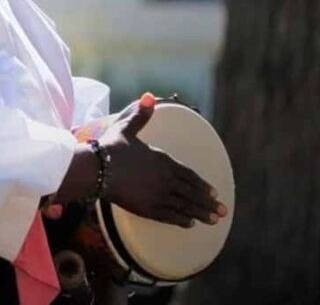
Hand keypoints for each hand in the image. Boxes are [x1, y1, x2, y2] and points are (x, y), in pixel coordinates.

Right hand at [98, 95, 227, 227]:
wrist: (97, 169)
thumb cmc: (111, 147)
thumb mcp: (127, 128)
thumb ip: (141, 115)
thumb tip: (149, 96)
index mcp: (163, 161)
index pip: (188, 175)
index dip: (202, 184)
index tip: (214, 191)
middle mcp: (165, 180)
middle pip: (191, 193)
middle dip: (208, 203)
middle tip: (223, 211)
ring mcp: (156, 196)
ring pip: (183, 206)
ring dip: (200, 214)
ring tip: (214, 221)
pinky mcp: (146, 208)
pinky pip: (168, 216)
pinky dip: (180, 220)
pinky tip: (189, 224)